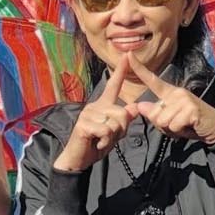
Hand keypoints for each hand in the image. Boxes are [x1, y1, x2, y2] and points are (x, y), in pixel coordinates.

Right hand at [54, 55, 137, 172]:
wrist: (79, 159)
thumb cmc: (97, 144)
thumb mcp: (115, 133)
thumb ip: (124, 120)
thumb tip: (135, 107)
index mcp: (103, 105)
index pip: (113, 86)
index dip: (121, 71)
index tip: (127, 55)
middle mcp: (95, 105)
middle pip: (122, 112)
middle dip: (121, 130)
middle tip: (108, 137)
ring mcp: (88, 113)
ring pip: (115, 123)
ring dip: (112, 137)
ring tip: (100, 140)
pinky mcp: (84, 124)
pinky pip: (106, 131)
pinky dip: (105, 141)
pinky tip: (96, 143)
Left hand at [127, 54, 214, 144]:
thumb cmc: (192, 125)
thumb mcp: (171, 122)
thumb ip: (156, 115)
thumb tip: (140, 106)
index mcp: (170, 93)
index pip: (152, 80)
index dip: (139, 68)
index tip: (127, 54)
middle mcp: (176, 93)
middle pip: (155, 115)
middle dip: (164, 126)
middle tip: (180, 125)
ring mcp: (184, 99)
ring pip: (163, 121)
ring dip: (173, 129)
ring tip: (186, 125)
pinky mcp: (190, 109)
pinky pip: (173, 125)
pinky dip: (180, 131)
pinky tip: (190, 126)